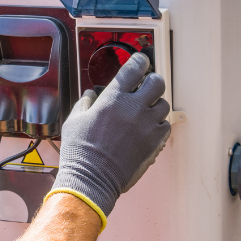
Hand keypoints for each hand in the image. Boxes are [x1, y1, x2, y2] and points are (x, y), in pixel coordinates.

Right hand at [52, 52, 170, 217]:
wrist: (92, 180)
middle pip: (157, 82)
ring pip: (164, 104)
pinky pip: (166, 126)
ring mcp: (147, 125)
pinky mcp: (154, 142)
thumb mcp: (74, 121)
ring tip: (145, 111)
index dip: (140, 60)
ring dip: (155, 105)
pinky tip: (148, 129)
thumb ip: (85, 103)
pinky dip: (159, 125)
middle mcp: (134, 108)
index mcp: (113, 98)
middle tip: (146, 86)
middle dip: (152, 81)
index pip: (135, 67)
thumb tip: (91, 95)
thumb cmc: (80, 152)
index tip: (140, 61)